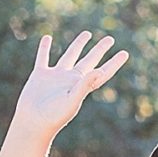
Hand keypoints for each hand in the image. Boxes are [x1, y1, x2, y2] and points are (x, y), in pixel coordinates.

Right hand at [11, 30, 129, 140]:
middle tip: (110, 39)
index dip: (114, 63)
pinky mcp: (40, 75)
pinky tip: (47, 38)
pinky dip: (44, 48)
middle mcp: (71, 80)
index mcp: (81, 87)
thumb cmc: (53, 115)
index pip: (102, 72)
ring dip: (78, 45)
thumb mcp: (72, 100)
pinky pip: (43, 57)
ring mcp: (55, 76)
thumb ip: (85, 85)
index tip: (125, 53)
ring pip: (69, 56)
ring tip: (87, 34)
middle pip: (89, 61)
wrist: (32, 122)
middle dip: (99, 50)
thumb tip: (99, 71)